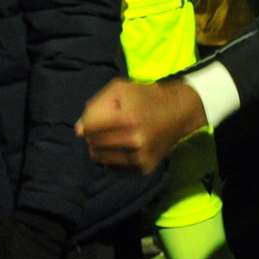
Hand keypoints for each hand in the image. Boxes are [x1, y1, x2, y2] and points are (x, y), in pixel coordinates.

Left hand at [77, 78, 206, 172]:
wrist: (179, 112)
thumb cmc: (145, 97)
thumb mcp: (119, 89)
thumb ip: (95, 106)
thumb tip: (78, 130)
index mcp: (128, 119)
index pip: (89, 128)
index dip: (88, 121)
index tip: (97, 117)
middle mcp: (135, 142)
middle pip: (92, 144)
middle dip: (93, 135)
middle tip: (105, 127)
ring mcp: (140, 158)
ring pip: (100, 158)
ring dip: (100, 147)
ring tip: (112, 136)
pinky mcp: (143, 169)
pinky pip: (113, 168)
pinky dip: (112, 158)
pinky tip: (122, 147)